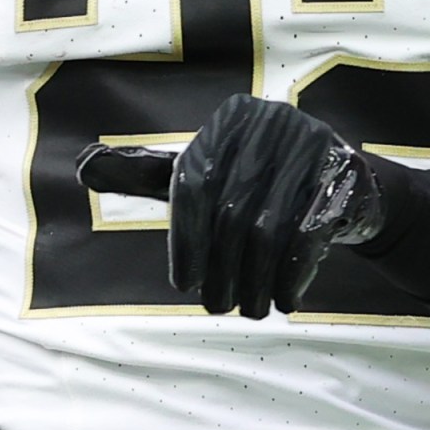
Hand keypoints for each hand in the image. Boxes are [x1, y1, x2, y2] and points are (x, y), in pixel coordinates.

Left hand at [76, 93, 386, 319]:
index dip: (186, 240)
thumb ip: (145, 172)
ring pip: (269, 228)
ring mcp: (313, 146)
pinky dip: (294, 273)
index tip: (183, 285)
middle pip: (231, 211)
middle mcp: (271, 122)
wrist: (341, 188)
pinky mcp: (346, 176)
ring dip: (255, 279)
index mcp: (231, 118)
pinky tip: (284, 301)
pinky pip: (311, 233)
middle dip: (221, 268)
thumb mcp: (201, 174)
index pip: (194, 184)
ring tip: (249, 311)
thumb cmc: (253, 184)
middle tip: (215, 307)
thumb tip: (83, 165)